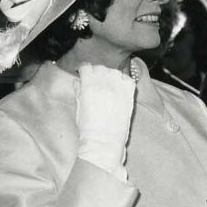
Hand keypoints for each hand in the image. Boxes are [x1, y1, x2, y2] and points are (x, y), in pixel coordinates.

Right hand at [76, 63, 135, 179]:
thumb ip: (78, 90)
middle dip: (97, 73)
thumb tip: (78, 81)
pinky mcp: (129, 94)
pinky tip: (120, 88)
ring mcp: (118, 87)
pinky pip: (128, 79)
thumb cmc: (88, 127)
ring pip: (114, 71)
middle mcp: (104, 82)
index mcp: (88, 84)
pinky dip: (124, 81)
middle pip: (100, 68)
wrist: (104, 139)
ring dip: (111, 76)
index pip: (86, 67)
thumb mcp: (79, 105)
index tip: (85, 74)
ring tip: (109, 85)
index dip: (85, 70)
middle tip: (97, 82)